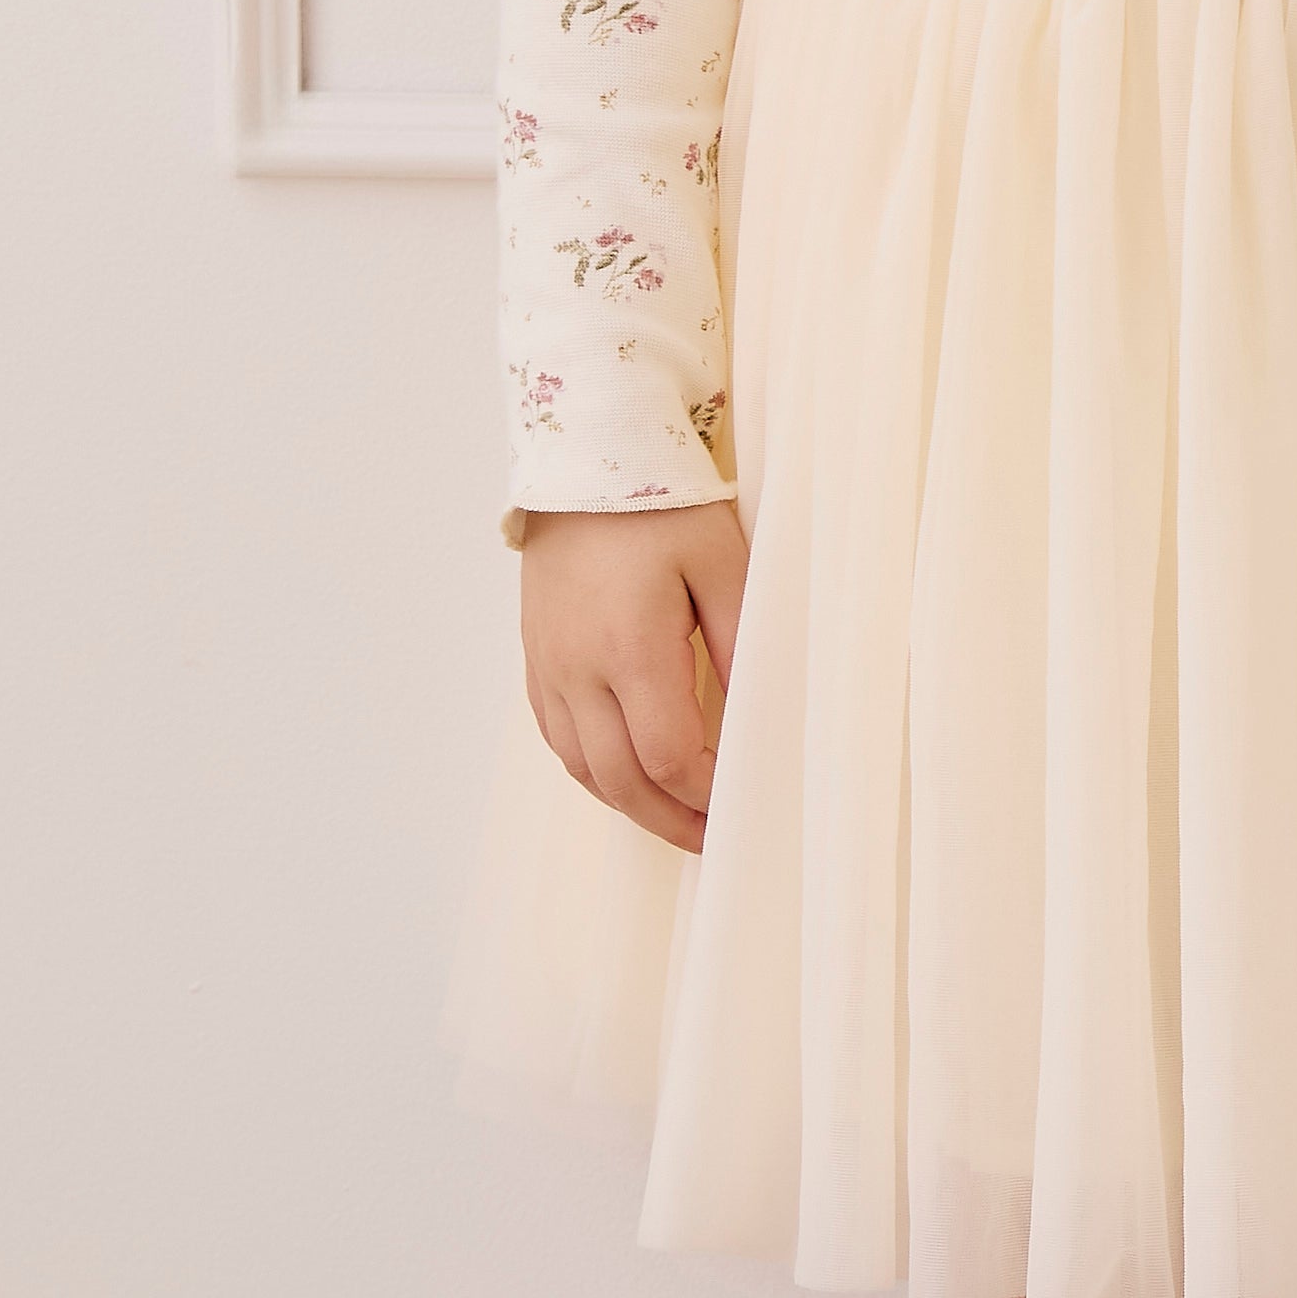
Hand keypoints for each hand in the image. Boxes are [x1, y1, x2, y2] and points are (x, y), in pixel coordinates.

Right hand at [519, 500, 748, 854]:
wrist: (583, 459)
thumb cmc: (661, 503)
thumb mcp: (721, 563)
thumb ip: (742, 641)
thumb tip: (760, 714)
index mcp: (629, 648)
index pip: (670, 756)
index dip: (709, 792)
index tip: (745, 801)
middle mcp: (577, 669)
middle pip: (620, 781)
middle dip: (671, 820)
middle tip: (715, 838)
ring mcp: (548, 667)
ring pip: (582, 768)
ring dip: (631, 804)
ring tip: (679, 819)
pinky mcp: (536, 658)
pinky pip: (558, 738)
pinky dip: (595, 771)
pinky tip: (629, 775)